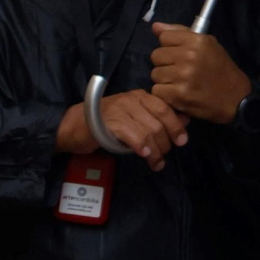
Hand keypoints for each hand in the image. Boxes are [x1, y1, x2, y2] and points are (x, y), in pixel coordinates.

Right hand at [55, 90, 188, 171]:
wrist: (74, 125)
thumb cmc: (107, 123)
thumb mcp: (135, 119)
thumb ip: (158, 118)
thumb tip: (185, 120)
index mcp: (141, 96)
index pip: (166, 108)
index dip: (176, 125)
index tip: (182, 141)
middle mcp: (132, 99)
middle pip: (159, 121)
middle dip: (167, 142)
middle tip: (165, 156)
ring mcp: (120, 109)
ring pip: (148, 130)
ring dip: (156, 151)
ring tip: (156, 163)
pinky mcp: (109, 122)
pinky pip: (132, 135)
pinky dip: (142, 146)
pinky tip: (145, 155)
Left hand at [149, 23, 252, 124]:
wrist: (235, 98)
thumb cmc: (220, 69)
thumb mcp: (208, 44)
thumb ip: (180, 33)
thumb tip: (155, 27)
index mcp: (197, 41)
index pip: (164, 37)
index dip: (170, 46)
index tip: (179, 54)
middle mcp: (189, 56)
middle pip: (156, 56)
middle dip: (165, 63)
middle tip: (179, 70)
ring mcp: (183, 76)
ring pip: (155, 74)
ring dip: (164, 80)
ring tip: (180, 83)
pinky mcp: (178, 95)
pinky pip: (157, 90)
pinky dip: (165, 94)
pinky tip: (178, 94)